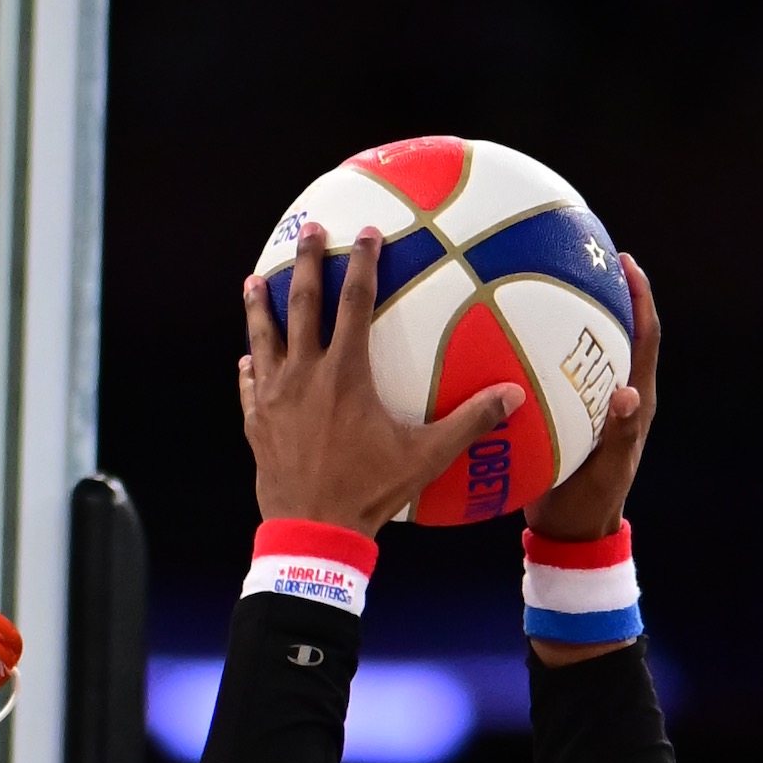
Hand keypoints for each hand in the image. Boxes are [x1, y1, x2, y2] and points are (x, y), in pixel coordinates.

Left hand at [238, 225, 510, 541]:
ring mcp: (274, 398)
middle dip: (306, 263)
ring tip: (255, 280)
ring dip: (260, 306)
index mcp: (345, 374)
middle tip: (309, 231)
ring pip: (263, 338)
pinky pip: (251, 385)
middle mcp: (304, 375)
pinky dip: (251, 368)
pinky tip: (248, 359)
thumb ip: (468, 422)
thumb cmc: (371, 492)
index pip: (356, 303)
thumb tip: (513, 397)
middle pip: (302, 304)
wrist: (313, 532)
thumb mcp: (425, 457)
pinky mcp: (256, 423)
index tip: (369, 234)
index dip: (364, 264)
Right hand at [524, 253, 658, 548]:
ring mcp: (590, 402)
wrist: (569, 531)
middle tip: (582, 254)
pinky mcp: (567, 412)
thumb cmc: (591, 503)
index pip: (645, 336)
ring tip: (544, 278)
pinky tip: (506, 331)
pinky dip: (539, 347)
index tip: (625, 261)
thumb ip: (618, 434)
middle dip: (605, 290)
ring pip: (584, 347)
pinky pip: (553, 369)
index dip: (640, 297)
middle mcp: (617, 392)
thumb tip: (626, 393)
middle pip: (616, 329)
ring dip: (571, 314)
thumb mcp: (606, 471)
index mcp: (636, 400)